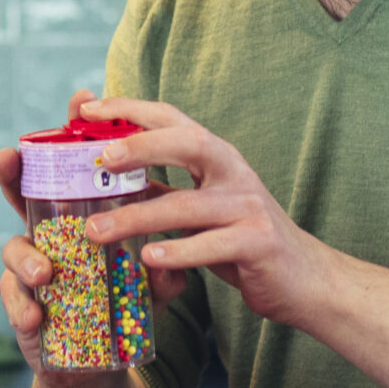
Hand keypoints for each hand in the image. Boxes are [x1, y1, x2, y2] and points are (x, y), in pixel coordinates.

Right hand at [0, 90, 192, 376]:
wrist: (95, 364)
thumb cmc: (117, 309)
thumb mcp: (145, 289)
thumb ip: (159, 278)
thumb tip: (172, 273)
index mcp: (79, 222)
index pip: (74, 176)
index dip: (73, 138)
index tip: (77, 103)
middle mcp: (47, 238)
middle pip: (21, 197)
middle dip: (11, 173)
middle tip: (6, 155)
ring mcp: (29, 271)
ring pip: (14, 252)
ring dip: (27, 258)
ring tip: (45, 275)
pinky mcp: (21, 308)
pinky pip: (15, 303)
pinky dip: (23, 309)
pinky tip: (35, 320)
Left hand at [62, 94, 318, 328]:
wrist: (302, 279)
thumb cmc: (240, 239)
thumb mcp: (199, 206)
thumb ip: (160, 188)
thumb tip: (104, 174)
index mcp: (216, 157)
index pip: (171, 118)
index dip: (129, 109)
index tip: (86, 108)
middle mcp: (234, 172)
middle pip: (189, 143)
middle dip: (143, 144)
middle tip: (102, 157)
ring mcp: (249, 206)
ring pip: (188, 205)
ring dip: (138, 217)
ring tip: (96, 230)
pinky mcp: (258, 243)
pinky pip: (212, 245)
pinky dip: (178, 252)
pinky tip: (148, 258)